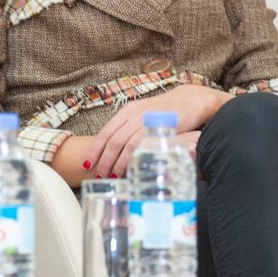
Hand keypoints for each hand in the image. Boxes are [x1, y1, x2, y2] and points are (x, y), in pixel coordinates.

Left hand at [84, 85, 229, 178]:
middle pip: (113, 141)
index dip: (95, 149)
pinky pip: (144, 145)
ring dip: (118, 163)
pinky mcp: (161, 127)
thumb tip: (113, 149)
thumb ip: (129, 128)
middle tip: (99, 175)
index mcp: (127, 111)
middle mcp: (134, 114)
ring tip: (112, 176)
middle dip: (104, 160)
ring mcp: (147, 120)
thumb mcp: (142, 115)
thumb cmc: (165, 110)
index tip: (87, 163)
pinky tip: (131, 168)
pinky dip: (135, 159)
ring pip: (126, 145)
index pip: (105, 132)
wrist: (190, 100)